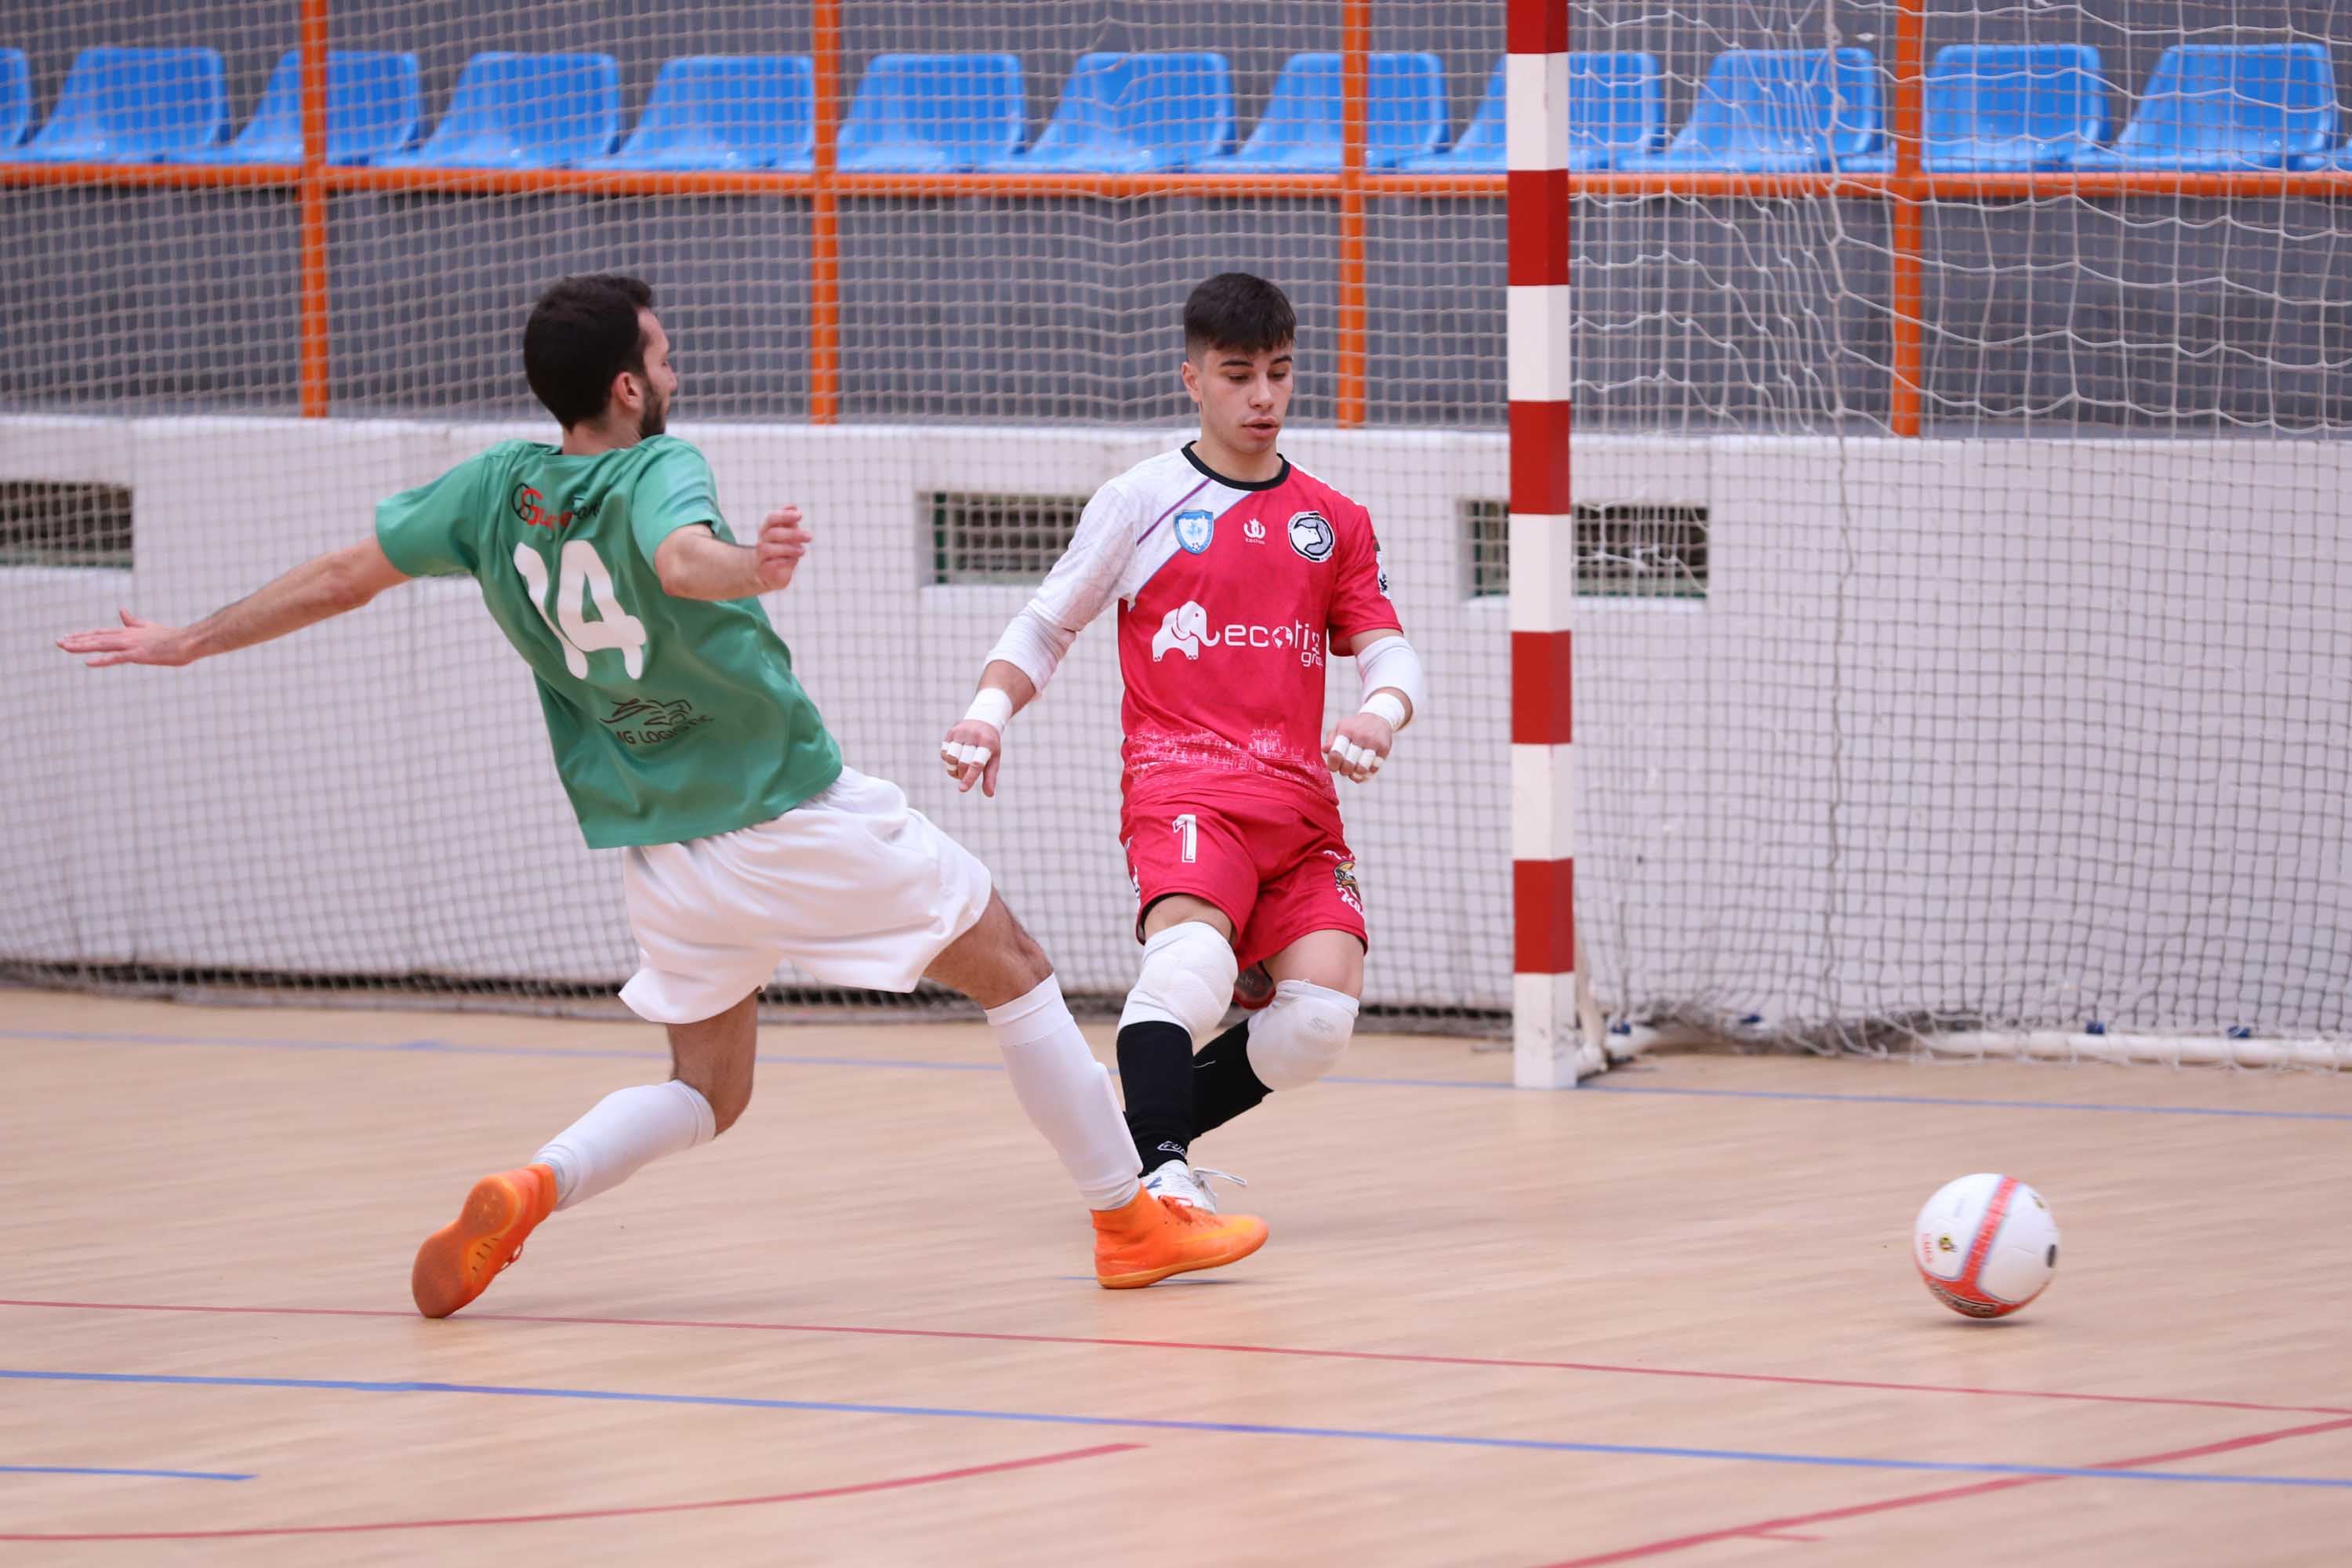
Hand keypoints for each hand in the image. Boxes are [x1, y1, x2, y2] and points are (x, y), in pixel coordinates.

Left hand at [56, 610, 191, 667]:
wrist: (189, 641)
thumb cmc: (173, 637)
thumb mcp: (149, 627)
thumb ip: (133, 621)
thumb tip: (121, 611)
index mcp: (129, 632)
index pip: (101, 633)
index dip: (84, 635)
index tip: (68, 637)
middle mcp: (127, 636)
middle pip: (96, 638)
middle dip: (76, 640)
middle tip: (58, 642)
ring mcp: (132, 645)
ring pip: (102, 645)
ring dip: (82, 646)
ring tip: (65, 647)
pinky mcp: (139, 655)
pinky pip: (116, 658)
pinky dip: (101, 660)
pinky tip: (88, 662)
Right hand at [756, 507, 810, 591]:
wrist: (767, 572)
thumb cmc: (781, 549)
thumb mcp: (787, 534)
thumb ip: (789, 521)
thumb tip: (793, 506)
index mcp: (767, 529)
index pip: (772, 518)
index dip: (784, 515)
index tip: (800, 515)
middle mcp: (762, 540)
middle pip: (773, 533)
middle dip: (793, 534)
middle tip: (810, 537)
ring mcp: (761, 555)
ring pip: (770, 548)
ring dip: (789, 548)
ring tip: (802, 550)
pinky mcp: (764, 569)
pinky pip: (772, 564)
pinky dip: (785, 561)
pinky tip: (794, 560)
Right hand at [940, 720, 1003, 796]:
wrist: (983, 720)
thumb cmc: (989, 745)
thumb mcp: (994, 759)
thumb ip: (990, 777)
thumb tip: (989, 795)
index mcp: (987, 743)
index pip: (976, 763)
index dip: (969, 778)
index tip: (962, 790)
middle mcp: (972, 736)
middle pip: (962, 762)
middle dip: (963, 774)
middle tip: (966, 776)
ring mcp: (960, 733)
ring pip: (951, 758)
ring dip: (954, 770)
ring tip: (960, 770)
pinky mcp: (950, 733)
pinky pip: (944, 753)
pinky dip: (948, 762)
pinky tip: (956, 760)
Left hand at [1323, 711, 1393, 782]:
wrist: (1378, 717)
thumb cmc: (1354, 727)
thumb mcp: (1341, 727)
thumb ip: (1331, 740)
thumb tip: (1325, 750)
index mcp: (1346, 730)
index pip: (1336, 753)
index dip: (1333, 765)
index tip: (1334, 767)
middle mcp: (1360, 736)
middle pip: (1348, 764)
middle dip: (1344, 771)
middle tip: (1345, 769)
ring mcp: (1374, 743)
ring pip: (1362, 769)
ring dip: (1356, 775)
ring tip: (1354, 772)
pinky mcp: (1384, 749)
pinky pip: (1374, 769)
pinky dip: (1367, 774)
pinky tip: (1364, 770)